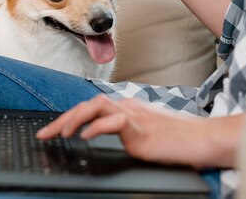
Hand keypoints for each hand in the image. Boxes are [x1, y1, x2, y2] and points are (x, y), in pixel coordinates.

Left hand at [36, 94, 244, 168]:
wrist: (200, 139)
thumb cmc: (177, 140)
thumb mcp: (145, 135)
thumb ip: (126, 132)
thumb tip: (104, 136)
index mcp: (127, 108)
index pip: (91, 108)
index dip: (69, 118)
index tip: (52, 131)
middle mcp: (128, 106)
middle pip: (88, 105)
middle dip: (63, 119)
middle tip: (44, 134)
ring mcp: (134, 115)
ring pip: (96, 107)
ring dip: (74, 119)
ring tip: (61, 134)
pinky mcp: (140, 127)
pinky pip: (113, 122)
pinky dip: (96, 128)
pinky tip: (85, 137)